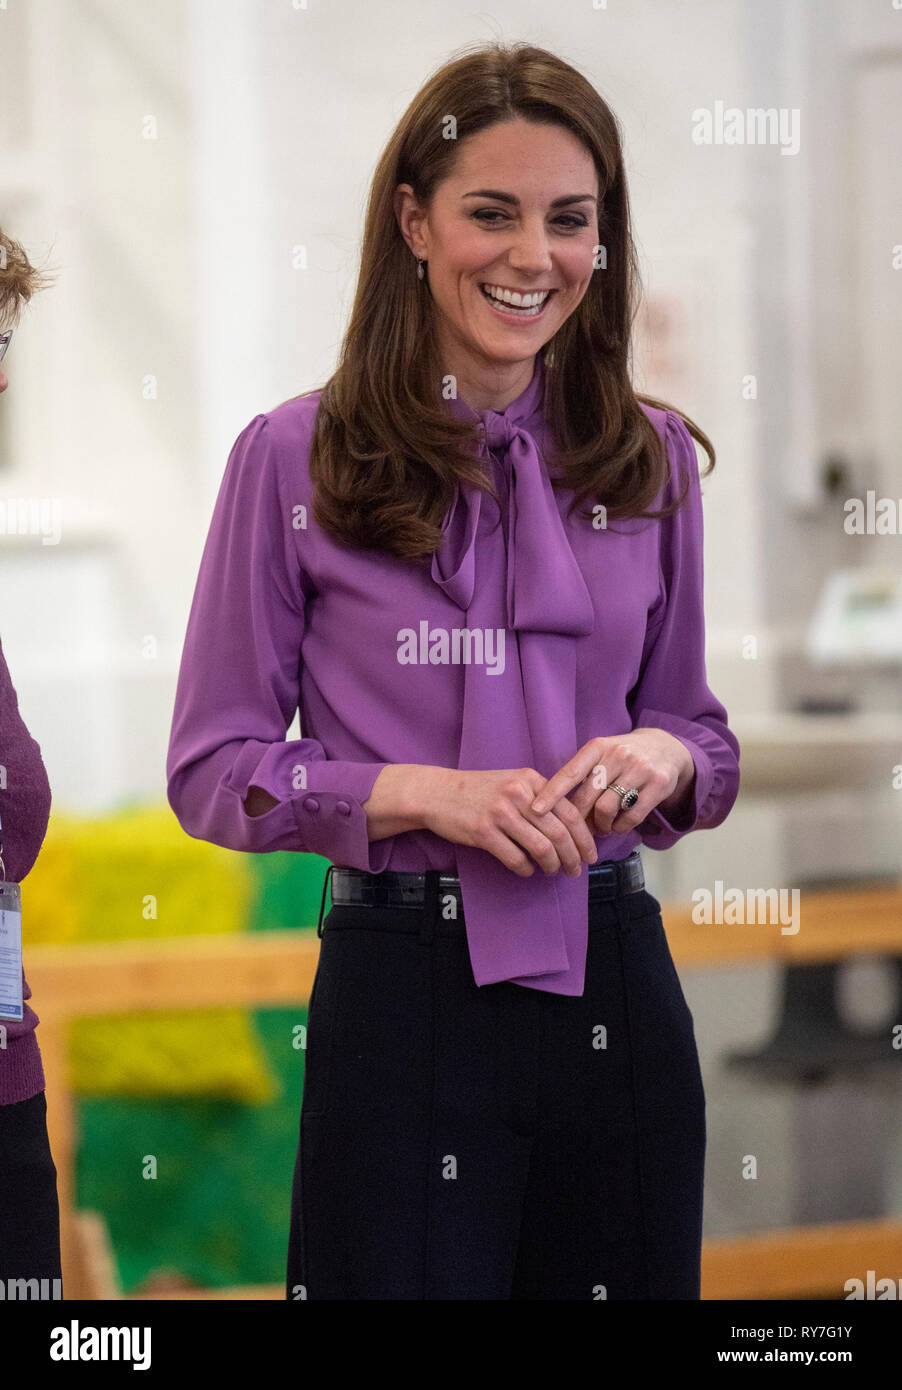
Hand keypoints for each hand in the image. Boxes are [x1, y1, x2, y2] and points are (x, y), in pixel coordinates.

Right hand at [420, 766, 598, 877]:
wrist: (437, 793)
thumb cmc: (478, 791)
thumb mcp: (513, 783)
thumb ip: (540, 798)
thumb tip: (571, 829)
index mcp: (531, 780)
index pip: (570, 812)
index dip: (584, 838)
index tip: (590, 855)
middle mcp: (518, 794)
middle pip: (559, 833)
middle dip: (573, 857)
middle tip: (576, 870)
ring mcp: (500, 813)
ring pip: (541, 848)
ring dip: (552, 866)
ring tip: (553, 872)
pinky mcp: (483, 832)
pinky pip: (515, 859)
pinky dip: (526, 870)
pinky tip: (526, 871)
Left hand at [529, 731, 695, 836]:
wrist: (666, 747)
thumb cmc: (623, 757)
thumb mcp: (601, 755)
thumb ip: (582, 776)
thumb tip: (556, 810)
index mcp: (597, 747)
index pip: (570, 773)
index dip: (551, 793)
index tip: (535, 810)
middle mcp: (618, 755)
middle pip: (587, 797)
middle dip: (579, 819)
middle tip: (577, 830)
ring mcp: (639, 769)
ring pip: (607, 809)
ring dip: (601, 825)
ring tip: (601, 828)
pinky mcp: (658, 784)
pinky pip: (631, 817)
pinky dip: (620, 827)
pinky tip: (618, 825)